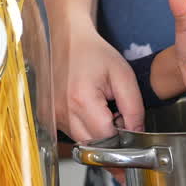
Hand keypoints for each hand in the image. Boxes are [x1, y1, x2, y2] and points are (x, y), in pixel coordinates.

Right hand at [54, 22, 143, 139]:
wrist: (68, 40)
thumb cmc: (94, 54)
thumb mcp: (123, 76)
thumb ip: (134, 108)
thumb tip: (137, 134)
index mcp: (81, 99)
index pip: (106, 137)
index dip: (121, 136)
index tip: (128, 126)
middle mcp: (62, 111)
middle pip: (93, 144)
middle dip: (109, 137)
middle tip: (116, 115)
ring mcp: (52, 115)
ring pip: (82, 141)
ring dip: (96, 132)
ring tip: (102, 109)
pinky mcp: (49, 117)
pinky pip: (72, 133)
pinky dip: (84, 127)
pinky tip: (89, 110)